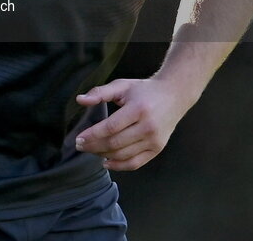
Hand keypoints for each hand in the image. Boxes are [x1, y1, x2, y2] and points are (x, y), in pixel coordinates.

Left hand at [74, 78, 191, 170]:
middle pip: (115, 143)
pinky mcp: (157, 149)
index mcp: (138, 109)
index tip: (78, 138)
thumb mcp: (122, 85)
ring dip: (103, 155)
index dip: (93, 134)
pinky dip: (119, 166)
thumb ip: (100, 92)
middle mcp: (148, 127)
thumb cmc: (144, 90)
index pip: (111, 127)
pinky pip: (136, 163)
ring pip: (123, 155)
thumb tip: (80, 100)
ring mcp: (154, 140)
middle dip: (94, 146)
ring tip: (90, 150)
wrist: (174, 96)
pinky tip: (106, 162)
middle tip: (80, 145)